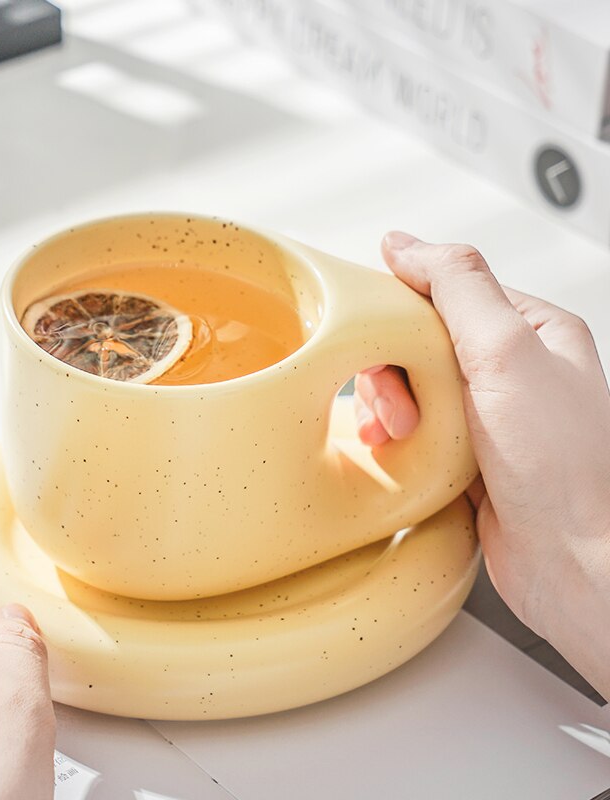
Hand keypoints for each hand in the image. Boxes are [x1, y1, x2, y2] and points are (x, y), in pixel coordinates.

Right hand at [355, 232, 609, 697]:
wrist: (574, 565)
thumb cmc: (563, 469)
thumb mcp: (507, 354)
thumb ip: (456, 286)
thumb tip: (404, 244)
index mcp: (526, 330)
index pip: (440, 293)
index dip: (400, 317)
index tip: (387, 349)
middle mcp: (506, 370)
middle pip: (413, 344)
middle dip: (395, 378)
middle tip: (409, 412)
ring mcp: (482, 416)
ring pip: (404, 391)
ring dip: (391, 414)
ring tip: (408, 440)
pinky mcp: (462, 457)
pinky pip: (408, 434)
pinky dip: (394, 443)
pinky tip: (396, 455)